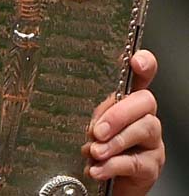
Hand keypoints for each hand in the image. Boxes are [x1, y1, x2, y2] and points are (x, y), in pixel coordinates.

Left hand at [82, 50, 163, 195]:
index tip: (137, 61)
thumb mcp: (93, 130)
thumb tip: (95, 124)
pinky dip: (112, 165)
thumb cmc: (99, 152)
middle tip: (97, 131)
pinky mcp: (151, 166)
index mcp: (129, 106)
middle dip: (119, 114)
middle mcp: (145, 120)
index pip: (142, 79)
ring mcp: (152, 143)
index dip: (145, 66)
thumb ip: (96, 119)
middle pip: (145, 102)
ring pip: (144, 129)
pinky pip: (135, 162)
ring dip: (114, 141)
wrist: (108, 186)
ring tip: (95, 152)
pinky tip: (97, 169)